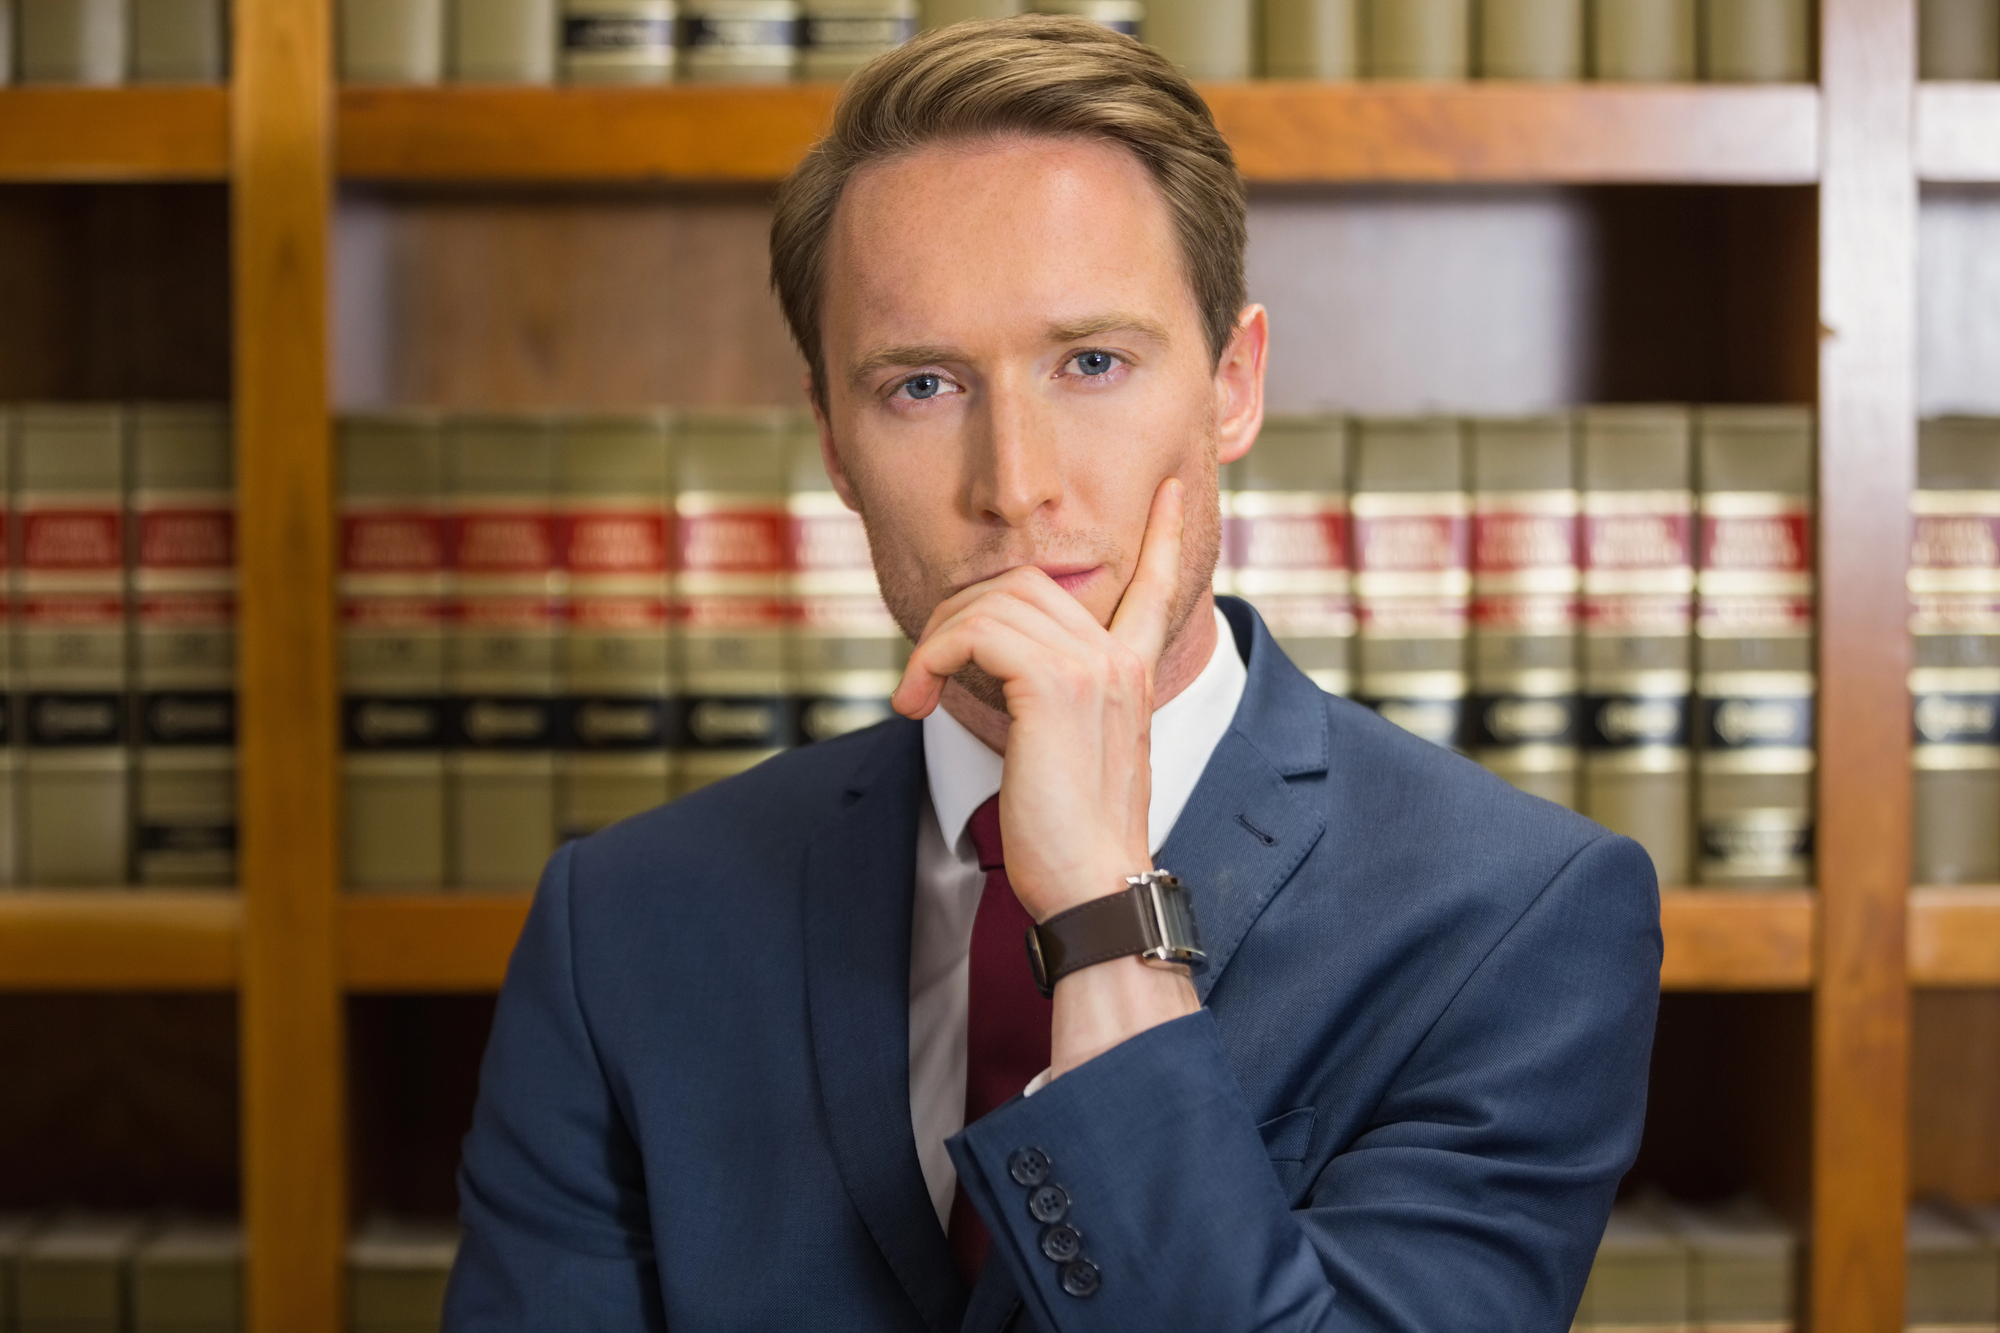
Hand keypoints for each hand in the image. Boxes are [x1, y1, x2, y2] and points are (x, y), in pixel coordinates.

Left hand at [891, 477, 1186, 920]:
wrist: (1093, 888)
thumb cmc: (1071, 841)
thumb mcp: (1072, 756)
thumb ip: (1055, 702)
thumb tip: (996, 670)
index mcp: (1135, 673)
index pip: (1159, 585)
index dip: (1166, 534)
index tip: (1173, 491)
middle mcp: (1119, 659)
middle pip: (1026, 582)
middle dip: (960, 613)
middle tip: (927, 672)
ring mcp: (1091, 666)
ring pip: (992, 600)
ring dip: (935, 639)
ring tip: (917, 692)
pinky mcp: (1052, 684)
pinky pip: (972, 631)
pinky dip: (929, 658)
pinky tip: (916, 700)